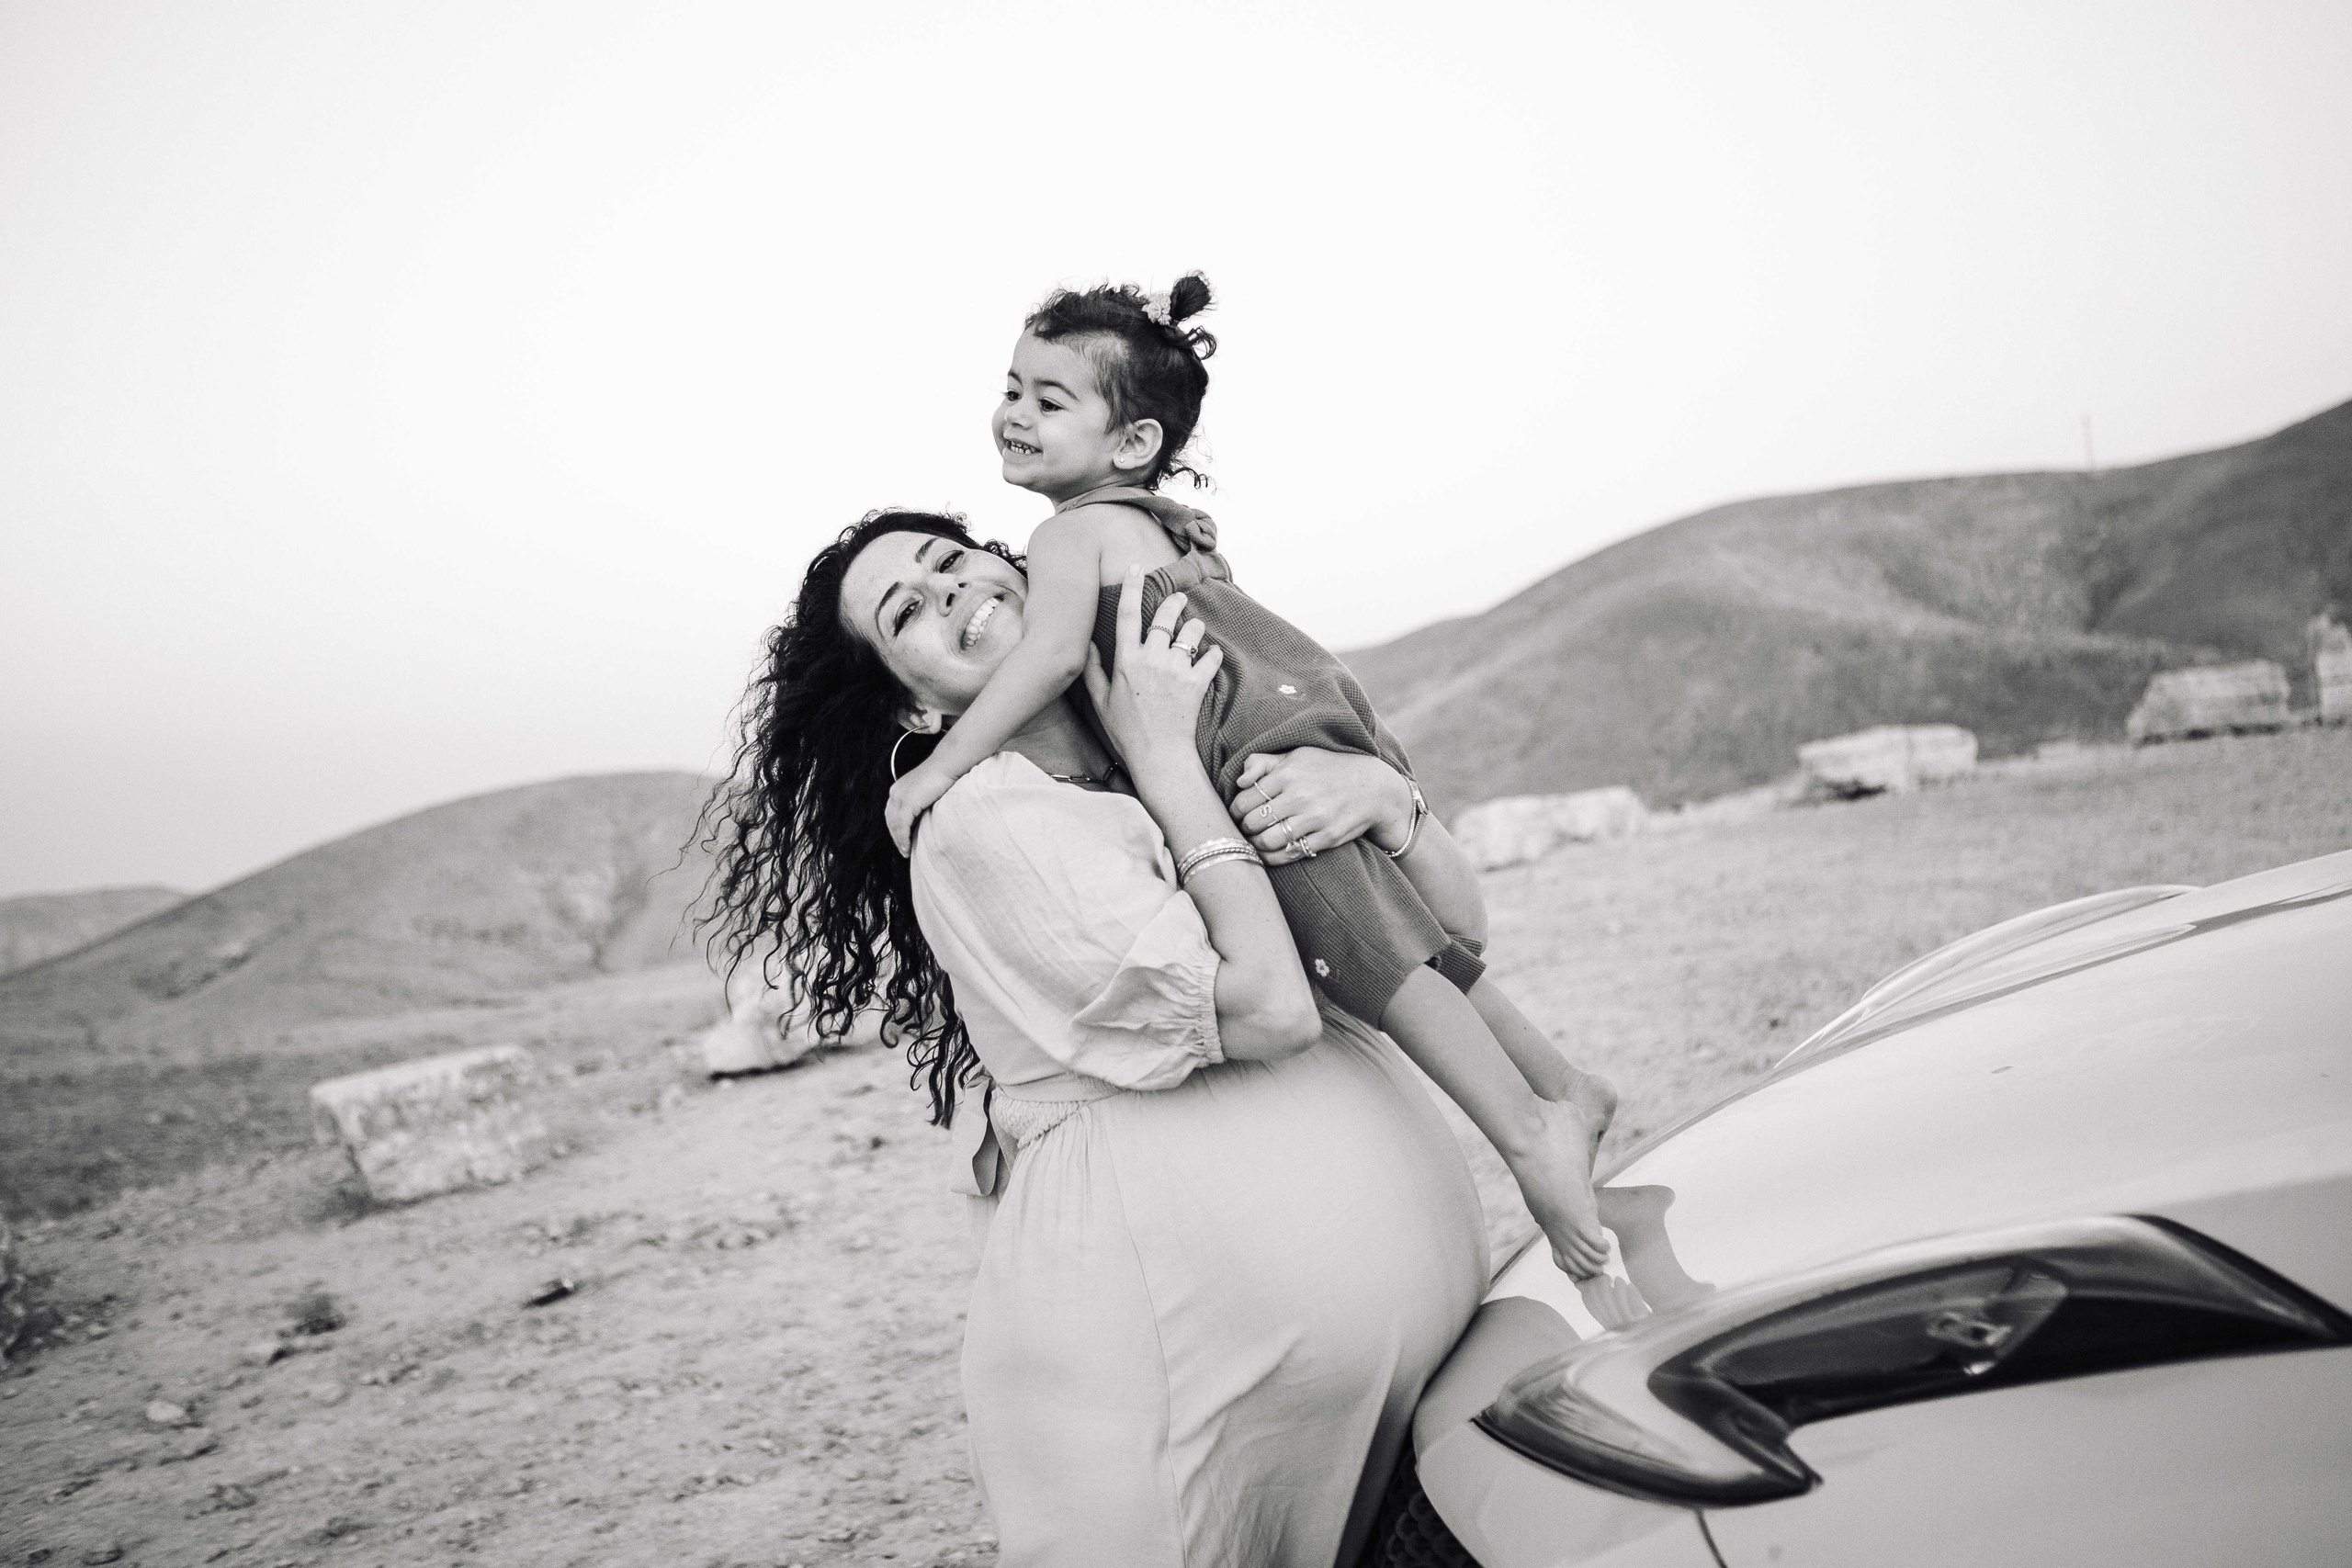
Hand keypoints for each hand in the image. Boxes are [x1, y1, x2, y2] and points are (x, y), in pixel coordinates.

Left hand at [885, 762, 950, 856]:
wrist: (948, 764)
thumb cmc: (943, 775)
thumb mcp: (925, 790)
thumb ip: (920, 801)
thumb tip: (922, 816)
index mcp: (898, 789)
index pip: (892, 814)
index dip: (895, 829)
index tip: (901, 841)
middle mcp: (895, 793)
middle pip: (890, 821)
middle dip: (895, 837)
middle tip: (903, 850)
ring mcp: (900, 797)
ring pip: (895, 825)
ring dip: (899, 841)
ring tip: (905, 852)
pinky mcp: (908, 803)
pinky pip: (902, 826)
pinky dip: (903, 838)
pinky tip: (907, 847)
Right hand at [1081, 566, 1223, 776]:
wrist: (1158, 756)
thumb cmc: (1126, 732)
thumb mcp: (1100, 701)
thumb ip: (1093, 670)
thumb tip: (1088, 644)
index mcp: (1125, 660)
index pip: (1126, 615)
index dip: (1131, 587)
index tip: (1136, 567)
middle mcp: (1151, 659)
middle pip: (1164, 617)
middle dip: (1173, 602)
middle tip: (1179, 598)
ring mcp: (1175, 670)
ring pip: (1191, 634)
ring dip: (1194, 629)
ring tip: (1194, 631)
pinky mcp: (1196, 683)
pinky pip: (1211, 658)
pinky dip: (1213, 655)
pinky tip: (1210, 657)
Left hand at [1228, 749, 1415, 865]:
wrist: (1372, 787)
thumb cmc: (1327, 769)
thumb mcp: (1296, 755)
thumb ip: (1263, 762)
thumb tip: (1240, 781)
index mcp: (1288, 774)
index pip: (1245, 799)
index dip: (1235, 810)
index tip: (1238, 814)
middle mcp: (1300, 796)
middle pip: (1252, 822)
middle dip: (1244, 829)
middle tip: (1245, 829)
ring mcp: (1315, 818)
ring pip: (1267, 841)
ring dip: (1256, 845)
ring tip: (1256, 841)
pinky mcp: (1327, 837)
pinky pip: (1289, 854)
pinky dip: (1274, 858)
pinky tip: (1271, 853)